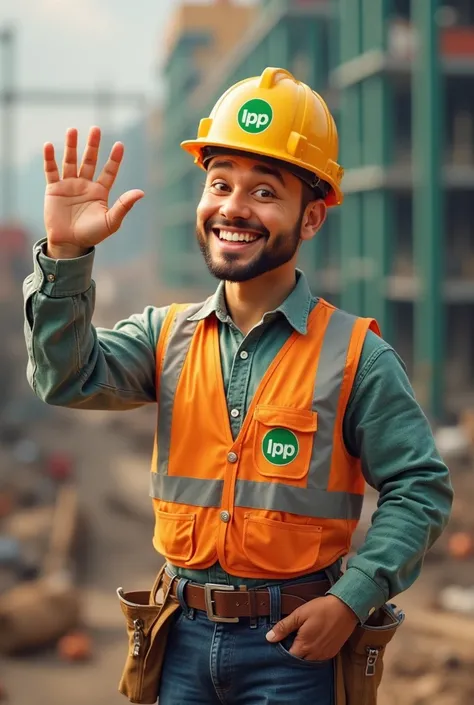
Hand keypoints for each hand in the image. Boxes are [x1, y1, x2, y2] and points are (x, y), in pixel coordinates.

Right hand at [43, 126, 144, 257]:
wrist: (70, 244)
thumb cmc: (92, 235)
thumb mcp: (111, 221)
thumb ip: (124, 206)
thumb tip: (141, 192)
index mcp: (100, 192)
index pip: (109, 171)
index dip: (114, 159)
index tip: (120, 145)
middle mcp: (85, 185)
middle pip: (89, 160)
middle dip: (93, 145)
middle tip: (96, 129)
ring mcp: (69, 185)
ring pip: (70, 161)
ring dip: (71, 146)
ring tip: (72, 130)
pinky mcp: (54, 189)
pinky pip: (51, 171)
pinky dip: (50, 158)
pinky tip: (49, 145)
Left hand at [265, 595, 357, 660]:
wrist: (346, 608)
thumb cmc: (321, 609)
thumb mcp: (300, 614)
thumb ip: (284, 627)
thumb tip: (269, 638)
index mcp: (304, 645)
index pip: (288, 657)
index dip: (282, 652)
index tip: (278, 645)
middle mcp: (314, 654)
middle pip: (299, 661)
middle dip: (293, 655)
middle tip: (289, 643)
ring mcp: (324, 655)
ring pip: (309, 661)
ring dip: (304, 655)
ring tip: (300, 642)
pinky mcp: (332, 653)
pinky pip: (319, 658)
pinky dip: (314, 654)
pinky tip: (312, 643)